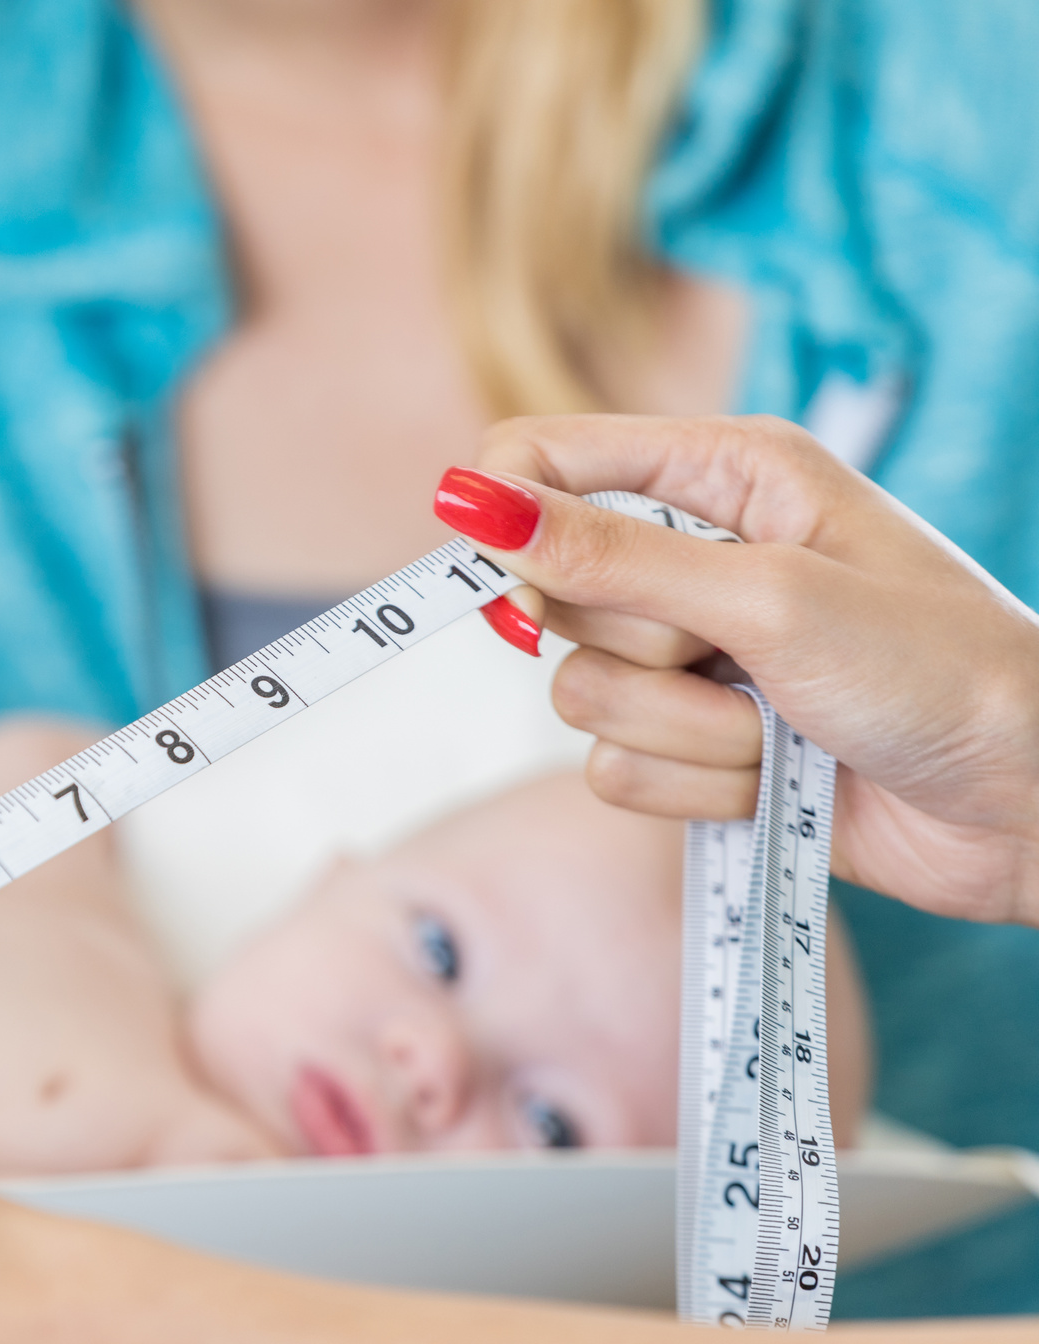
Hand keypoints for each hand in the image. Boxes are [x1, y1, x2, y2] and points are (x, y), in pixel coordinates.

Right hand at [438, 414, 1038, 926]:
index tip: (503, 573)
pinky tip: (775, 779)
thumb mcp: (769, 597)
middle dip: (640, 647)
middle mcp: (698, 559)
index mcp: (725, 478)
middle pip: (555, 592)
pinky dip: (695, 786)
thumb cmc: (941, 672)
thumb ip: (610, 555)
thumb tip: (468, 500)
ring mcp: (694, 659)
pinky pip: (613, 770)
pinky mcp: (694, 746)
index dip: (508, 510)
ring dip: (685, 731)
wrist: (1030, 808)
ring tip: (782, 728)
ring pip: (579, 694)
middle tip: (733, 655)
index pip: (548, 457)